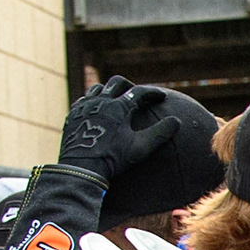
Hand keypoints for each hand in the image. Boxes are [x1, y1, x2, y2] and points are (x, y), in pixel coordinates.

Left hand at [60, 76, 180, 182]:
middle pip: (117, 82)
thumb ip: (160, 133)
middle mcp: (100, 101)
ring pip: (99, 88)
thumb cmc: (113, 158)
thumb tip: (176, 121)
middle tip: (138, 95)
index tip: (161, 97)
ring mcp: (84, 106)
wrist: (82, 167)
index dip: (153, 92)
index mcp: (118, 107)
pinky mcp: (73, 114)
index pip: (139, 92)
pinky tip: (98, 110)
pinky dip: (95, 100)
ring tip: (117, 100)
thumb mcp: (141, 147)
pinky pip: (85, 99)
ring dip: (111, 91)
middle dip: (130, 86)